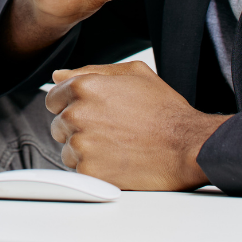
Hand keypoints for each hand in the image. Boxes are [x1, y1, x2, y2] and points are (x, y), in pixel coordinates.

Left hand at [44, 61, 228, 190]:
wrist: (187, 146)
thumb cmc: (164, 110)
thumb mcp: (134, 74)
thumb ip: (91, 71)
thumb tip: (58, 76)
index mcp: (84, 87)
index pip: (53, 98)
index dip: (71, 105)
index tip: (92, 113)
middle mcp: (78, 113)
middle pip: (59, 125)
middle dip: (79, 128)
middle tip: (110, 131)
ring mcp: (82, 144)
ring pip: (67, 149)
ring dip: (85, 150)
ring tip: (116, 146)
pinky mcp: (89, 171)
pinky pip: (78, 170)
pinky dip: (94, 169)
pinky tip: (117, 161)